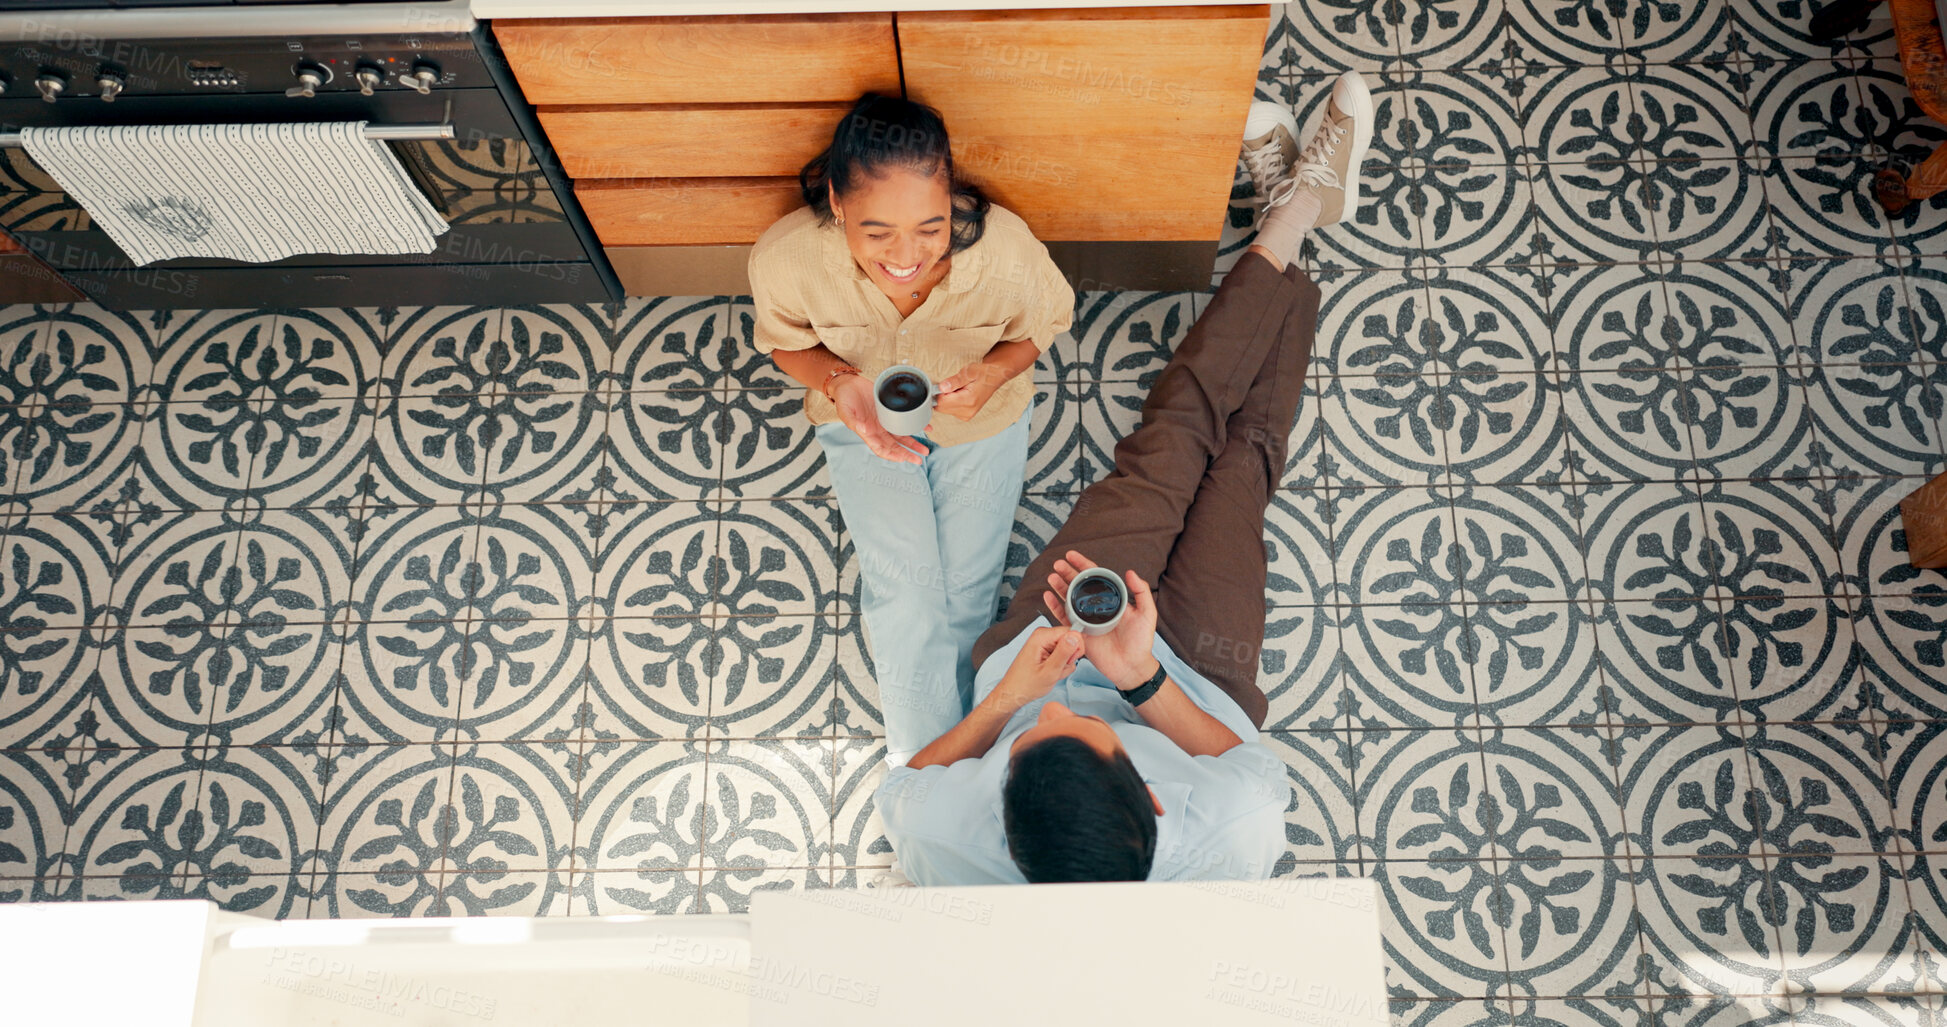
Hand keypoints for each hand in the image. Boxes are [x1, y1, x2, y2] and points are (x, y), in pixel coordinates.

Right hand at [831, 374, 926, 463]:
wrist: (848, 383)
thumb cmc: (844, 398)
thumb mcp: (844, 411)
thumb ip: (853, 422)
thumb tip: (865, 431)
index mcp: (867, 432)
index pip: (881, 449)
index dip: (892, 455)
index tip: (902, 458)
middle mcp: (878, 429)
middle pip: (895, 446)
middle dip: (907, 453)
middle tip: (919, 459)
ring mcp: (885, 421)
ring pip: (902, 436)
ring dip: (913, 443)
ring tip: (925, 449)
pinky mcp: (890, 411)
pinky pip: (904, 420)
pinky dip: (915, 425)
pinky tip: (925, 427)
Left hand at [932, 360, 1005, 422]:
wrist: (995, 378)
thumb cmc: (983, 373)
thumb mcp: (969, 372)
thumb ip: (954, 380)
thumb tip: (941, 387)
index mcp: (968, 401)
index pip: (941, 402)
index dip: (938, 392)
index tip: (944, 384)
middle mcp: (967, 411)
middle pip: (941, 407)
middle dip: (942, 396)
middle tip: (952, 385)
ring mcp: (967, 415)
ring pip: (944, 409)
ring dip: (946, 399)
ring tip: (958, 389)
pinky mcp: (965, 416)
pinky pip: (949, 410)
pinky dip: (950, 402)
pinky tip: (959, 395)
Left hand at [995, 624, 1084, 704]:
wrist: (1015, 692)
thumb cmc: (1025, 684)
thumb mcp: (1049, 671)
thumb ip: (1064, 653)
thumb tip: (1075, 637)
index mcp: (1042, 636)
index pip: (1072, 632)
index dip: (1075, 648)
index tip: (1068, 661)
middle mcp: (1043, 636)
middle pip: (1071, 641)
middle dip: (1068, 658)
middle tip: (1057, 669)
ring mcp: (1045, 643)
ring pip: (1068, 650)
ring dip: (1064, 665)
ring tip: (1051, 673)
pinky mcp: (1046, 650)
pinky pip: (1063, 656)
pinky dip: (1060, 667)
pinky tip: (1051, 673)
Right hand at [1039, 550, 1160, 690]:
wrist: (1131, 666)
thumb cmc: (1141, 641)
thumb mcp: (1147, 614)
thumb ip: (1141, 592)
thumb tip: (1130, 572)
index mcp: (1111, 599)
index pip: (1095, 577)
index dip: (1083, 565)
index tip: (1071, 555)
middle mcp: (1097, 607)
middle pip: (1079, 585)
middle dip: (1067, 573)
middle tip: (1057, 564)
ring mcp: (1086, 619)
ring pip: (1069, 598)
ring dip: (1059, 587)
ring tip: (1051, 576)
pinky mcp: (1078, 632)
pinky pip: (1063, 618)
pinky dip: (1054, 606)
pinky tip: (1048, 596)